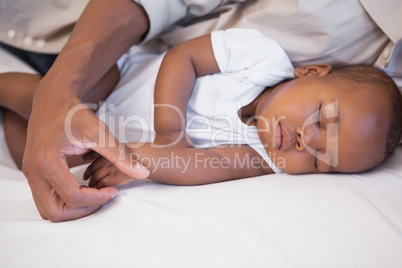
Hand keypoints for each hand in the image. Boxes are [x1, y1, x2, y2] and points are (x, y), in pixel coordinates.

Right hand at [22, 92, 148, 221]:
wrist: (53, 99)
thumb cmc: (75, 113)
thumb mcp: (100, 132)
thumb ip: (121, 155)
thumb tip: (144, 172)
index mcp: (47, 161)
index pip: (73, 197)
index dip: (98, 199)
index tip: (114, 190)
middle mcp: (33, 171)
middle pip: (56, 212)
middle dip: (83, 211)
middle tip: (103, 198)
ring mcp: (30, 174)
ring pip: (48, 210)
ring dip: (73, 209)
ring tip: (95, 195)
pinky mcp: (33, 173)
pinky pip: (46, 199)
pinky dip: (65, 202)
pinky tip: (85, 189)